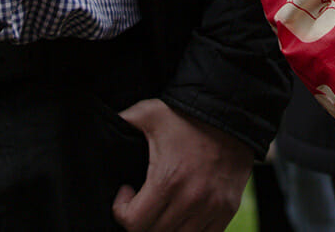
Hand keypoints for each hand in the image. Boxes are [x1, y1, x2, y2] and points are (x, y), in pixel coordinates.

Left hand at [112, 100, 253, 231]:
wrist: (230, 116)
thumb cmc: (188, 116)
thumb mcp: (150, 113)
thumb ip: (124, 120)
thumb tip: (104, 124)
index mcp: (168, 180)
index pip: (134, 223)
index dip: (121, 211)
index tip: (126, 194)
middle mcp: (191, 200)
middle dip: (141, 221)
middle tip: (141, 202)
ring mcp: (211, 208)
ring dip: (164, 228)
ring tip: (160, 209)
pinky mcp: (226, 211)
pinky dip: (188, 231)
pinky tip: (181, 214)